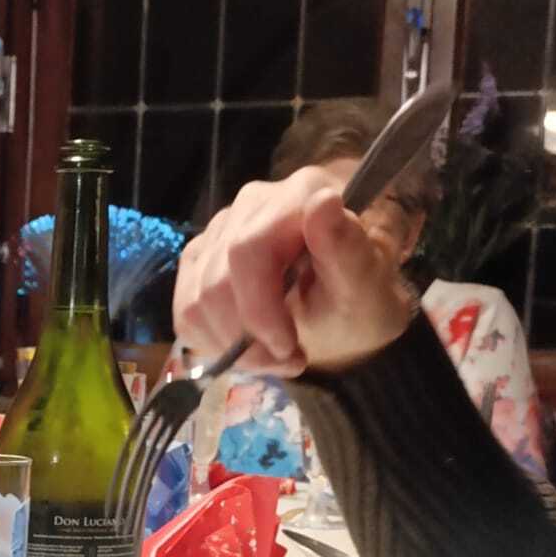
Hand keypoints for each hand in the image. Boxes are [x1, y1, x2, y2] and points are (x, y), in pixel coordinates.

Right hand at [173, 169, 412, 376]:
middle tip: (288, 361)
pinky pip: (184, 308)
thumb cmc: (364, 297)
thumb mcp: (371, 288)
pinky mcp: (200, 256)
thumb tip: (323, 202)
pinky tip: (248, 348)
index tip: (290, 350)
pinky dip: (212, 342)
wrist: (348, 304)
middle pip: (215, 281)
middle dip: (247, 336)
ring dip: (230, 345)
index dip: (258, 310)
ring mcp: (220, 228)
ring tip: (273, 357)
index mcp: (300, 195)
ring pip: (195, 298)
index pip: (248, 251)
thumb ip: (349, 250)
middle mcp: (252, 202)